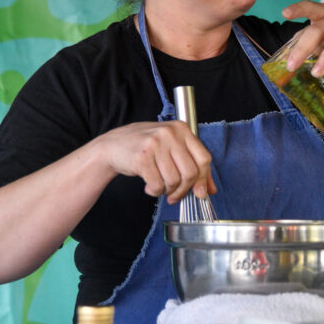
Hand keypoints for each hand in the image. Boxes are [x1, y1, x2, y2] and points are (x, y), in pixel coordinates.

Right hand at [97, 121, 216, 203]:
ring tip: (159, 186)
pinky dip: (155, 191)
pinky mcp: (142, 157)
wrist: (113, 145)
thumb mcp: (172, 150)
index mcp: (181, 129)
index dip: (204, 179)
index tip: (200, 193)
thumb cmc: (146, 148)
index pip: (204, 158)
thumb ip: (193, 167)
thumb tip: (209, 190)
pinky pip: (158, 184)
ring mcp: (155, 144)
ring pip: (174, 181)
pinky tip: (149, 186)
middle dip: (184, 190)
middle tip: (175, 195)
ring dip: (167, 190)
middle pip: (191, 172)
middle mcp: (170, 133)